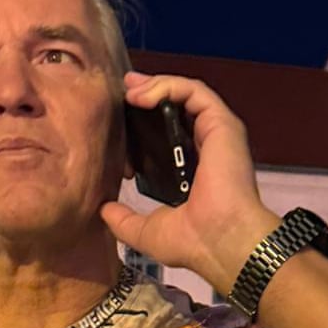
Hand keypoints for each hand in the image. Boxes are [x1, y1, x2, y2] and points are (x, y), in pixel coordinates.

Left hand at [101, 72, 278, 294]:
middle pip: (178, 108)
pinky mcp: (223, 124)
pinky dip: (168, 86)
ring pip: (186, 94)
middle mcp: (208, 148)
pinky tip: (143, 95)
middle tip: (124, 92)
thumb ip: (124, 220)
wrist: (220, 242)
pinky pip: (195, 92)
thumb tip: (104, 210)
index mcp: (193, 170)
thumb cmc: (193, 242)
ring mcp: (218, 134)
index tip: (122, 124)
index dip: (145, 123)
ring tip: (129, 91)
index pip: (170, 134)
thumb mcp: (146, 232)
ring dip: (155, 85)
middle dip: (149, 93)